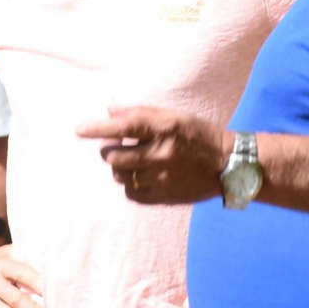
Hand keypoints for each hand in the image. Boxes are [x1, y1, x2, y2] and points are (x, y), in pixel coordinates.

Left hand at [75, 106, 232, 204]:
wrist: (229, 165)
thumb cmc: (198, 134)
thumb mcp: (174, 116)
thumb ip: (142, 112)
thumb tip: (110, 110)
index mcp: (165, 128)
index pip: (125, 127)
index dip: (99, 128)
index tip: (79, 129)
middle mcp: (163, 153)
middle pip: (115, 156)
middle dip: (108, 151)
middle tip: (114, 147)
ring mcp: (163, 177)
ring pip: (121, 176)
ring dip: (119, 167)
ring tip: (132, 161)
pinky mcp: (165, 196)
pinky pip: (132, 194)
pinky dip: (130, 185)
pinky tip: (140, 176)